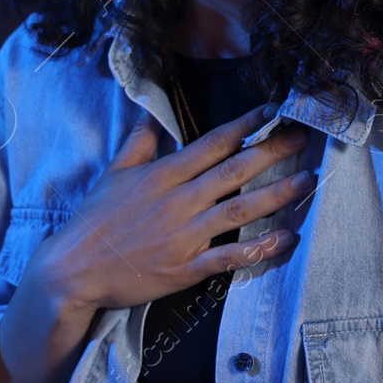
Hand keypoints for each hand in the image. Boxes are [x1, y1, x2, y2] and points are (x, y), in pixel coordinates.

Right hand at [25, 103, 312, 316]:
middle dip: (272, 152)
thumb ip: (138, 144)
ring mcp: (185, 235)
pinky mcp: (187, 268)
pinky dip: (261, 248)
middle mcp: (179, 201)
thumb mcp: (113, 174)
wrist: (74, 271)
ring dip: (277, 195)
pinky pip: (231, 256)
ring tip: (308, 181)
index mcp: (163, 175)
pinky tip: (287, 239)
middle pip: (234, 171)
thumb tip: (150, 115)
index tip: (272, 111)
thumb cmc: (94, 222)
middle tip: (303, 137)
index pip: (212, 144)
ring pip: (240, 210)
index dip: (244, 126)